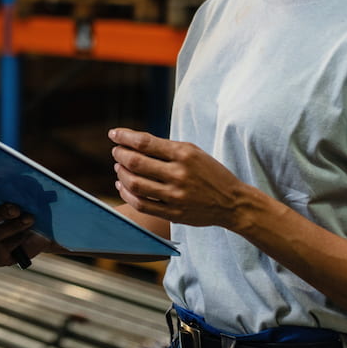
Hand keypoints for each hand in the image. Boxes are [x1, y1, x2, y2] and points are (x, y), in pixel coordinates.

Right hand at [0, 190, 54, 266]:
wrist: (42, 236)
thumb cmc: (28, 213)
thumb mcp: (23, 200)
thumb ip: (16, 191)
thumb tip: (18, 180)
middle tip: (16, 208)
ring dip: (12, 226)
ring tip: (29, 219)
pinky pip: (2, 249)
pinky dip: (16, 240)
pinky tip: (26, 235)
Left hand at [109, 128, 250, 228]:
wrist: (232, 202)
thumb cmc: (209, 173)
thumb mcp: (193, 152)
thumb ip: (166, 148)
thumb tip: (133, 142)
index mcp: (184, 154)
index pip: (145, 142)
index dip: (124, 137)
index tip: (113, 134)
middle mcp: (179, 174)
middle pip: (135, 162)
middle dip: (120, 155)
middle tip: (116, 152)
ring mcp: (176, 195)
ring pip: (135, 184)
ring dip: (121, 173)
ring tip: (119, 167)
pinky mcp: (174, 213)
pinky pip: (141, 204)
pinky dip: (126, 194)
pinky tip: (122, 186)